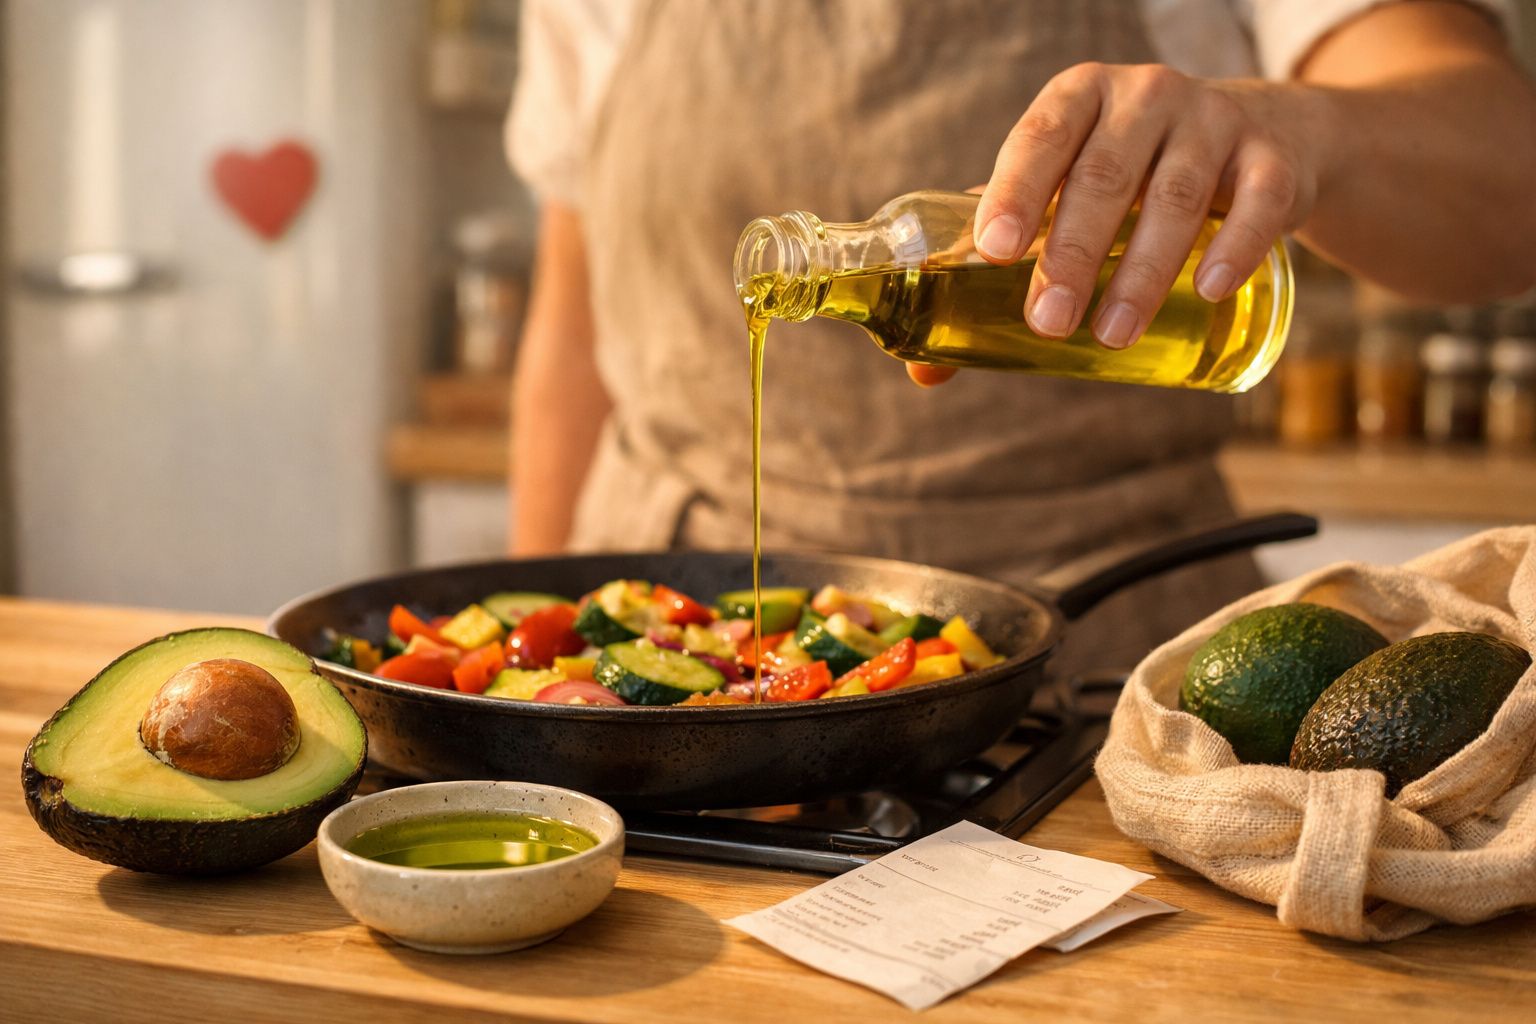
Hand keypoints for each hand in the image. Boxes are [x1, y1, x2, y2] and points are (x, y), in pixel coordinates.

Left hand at [978, 64, 1322, 348]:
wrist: (1256, 137)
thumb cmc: (1129, 175)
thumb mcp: (1066, 192)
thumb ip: (1002, 261)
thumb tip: (926, 369)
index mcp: (1079, 98)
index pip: (1039, 137)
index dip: (1016, 190)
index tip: (994, 250)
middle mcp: (1145, 96)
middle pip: (1104, 176)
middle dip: (1072, 254)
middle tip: (1047, 322)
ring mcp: (1214, 122)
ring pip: (1176, 197)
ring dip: (1141, 272)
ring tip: (1110, 334)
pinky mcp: (1273, 159)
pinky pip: (1259, 201)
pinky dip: (1235, 247)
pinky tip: (1208, 291)